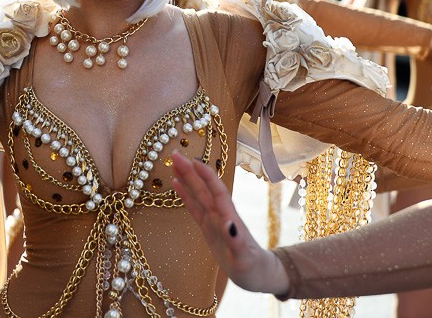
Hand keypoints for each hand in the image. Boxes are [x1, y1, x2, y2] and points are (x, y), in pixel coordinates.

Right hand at [171, 153, 289, 295]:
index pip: (217, 192)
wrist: (258, 275)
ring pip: (198, 195)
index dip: (206, 176)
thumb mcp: (245, 257)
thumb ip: (236, 240)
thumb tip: (228, 223)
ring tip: (173, 165)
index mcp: (229, 219)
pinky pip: (194, 208)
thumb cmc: (253, 267)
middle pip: (204, 189)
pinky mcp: (208, 228)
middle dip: (191, 172)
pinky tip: (176, 185)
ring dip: (186, 180)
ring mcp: (214, 221)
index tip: (193, 161)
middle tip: (175, 155)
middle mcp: (221, 216)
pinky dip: (185, 196)